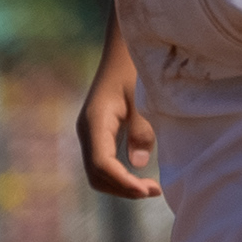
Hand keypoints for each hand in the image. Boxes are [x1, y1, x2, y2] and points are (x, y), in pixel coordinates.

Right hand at [80, 33, 160, 201]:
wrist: (124, 49)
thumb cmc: (136, 68)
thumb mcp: (144, 98)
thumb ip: (142, 129)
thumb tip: (138, 163)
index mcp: (95, 122)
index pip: (101, 164)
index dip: (122, 182)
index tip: (147, 190)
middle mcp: (87, 131)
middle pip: (96, 175)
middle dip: (122, 188)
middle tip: (153, 191)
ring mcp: (91, 133)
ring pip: (98, 172)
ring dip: (121, 185)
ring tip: (150, 188)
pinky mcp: (99, 134)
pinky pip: (103, 163)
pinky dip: (119, 175)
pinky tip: (140, 177)